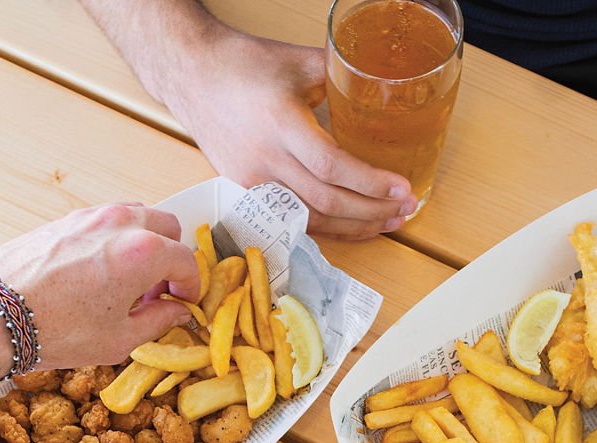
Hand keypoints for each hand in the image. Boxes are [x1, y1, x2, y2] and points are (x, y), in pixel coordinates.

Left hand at [0, 203, 199, 369]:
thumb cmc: (55, 330)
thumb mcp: (119, 339)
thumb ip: (158, 321)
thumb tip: (176, 313)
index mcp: (142, 252)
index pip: (186, 260)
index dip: (191, 285)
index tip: (184, 301)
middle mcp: (119, 224)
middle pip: (167, 226)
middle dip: (171, 257)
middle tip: (158, 291)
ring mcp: (89, 217)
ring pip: (135, 216)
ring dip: (144, 243)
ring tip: (128, 281)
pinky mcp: (63, 220)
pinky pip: (103, 221)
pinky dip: (114, 239)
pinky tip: (98, 273)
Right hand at [163, 29, 418, 239]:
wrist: (190, 77)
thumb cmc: (240, 65)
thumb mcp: (297, 62)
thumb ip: (341, 73)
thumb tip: (381, 81)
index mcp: (281, 125)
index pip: (332, 166)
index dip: (370, 183)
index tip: (402, 188)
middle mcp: (265, 160)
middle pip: (326, 202)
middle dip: (372, 211)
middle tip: (405, 209)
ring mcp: (252, 182)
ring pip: (309, 220)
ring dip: (353, 227)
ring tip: (387, 223)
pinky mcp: (245, 192)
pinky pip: (291, 219)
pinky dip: (326, 227)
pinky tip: (351, 227)